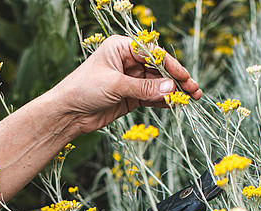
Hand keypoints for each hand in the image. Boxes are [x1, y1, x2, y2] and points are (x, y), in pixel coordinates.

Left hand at [50, 35, 201, 133]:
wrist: (67, 113)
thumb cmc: (84, 89)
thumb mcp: (115, 85)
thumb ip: (144, 87)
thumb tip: (171, 88)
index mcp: (121, 48)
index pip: (152, 52)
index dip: (170, 65)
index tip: (184, 77)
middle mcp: (127, 62)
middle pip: (158, 68)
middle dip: (176, 79)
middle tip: (193, 90)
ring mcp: (130, 80)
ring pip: (157, 84)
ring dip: (172, 92)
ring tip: (189, 100)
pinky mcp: (130, 97)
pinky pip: (151, 97)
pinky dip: (162, 101)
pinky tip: (174, 105)